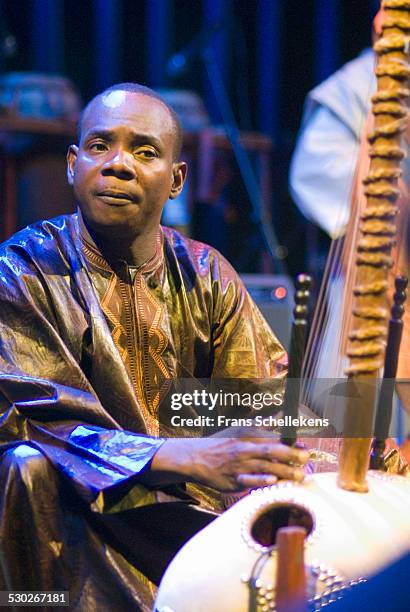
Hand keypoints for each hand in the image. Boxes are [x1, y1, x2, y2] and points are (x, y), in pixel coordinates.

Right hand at [149, 437, 308, 491]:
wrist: (197, 458)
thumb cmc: (222, 443)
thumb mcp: (241, 428)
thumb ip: (264, 425)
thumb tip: (283, 416)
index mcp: (249, 434)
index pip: (274, 437)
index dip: (292, 443)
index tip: (306, 447)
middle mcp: (246, 448)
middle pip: (272, 451)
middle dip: (291, 455)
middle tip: (307, 458)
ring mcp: (240, 465)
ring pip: (265, 467)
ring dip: (284, 471)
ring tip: (300, 476)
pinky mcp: (234, 480)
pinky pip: (249, 481)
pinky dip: (260, 480)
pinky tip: (272, 480)